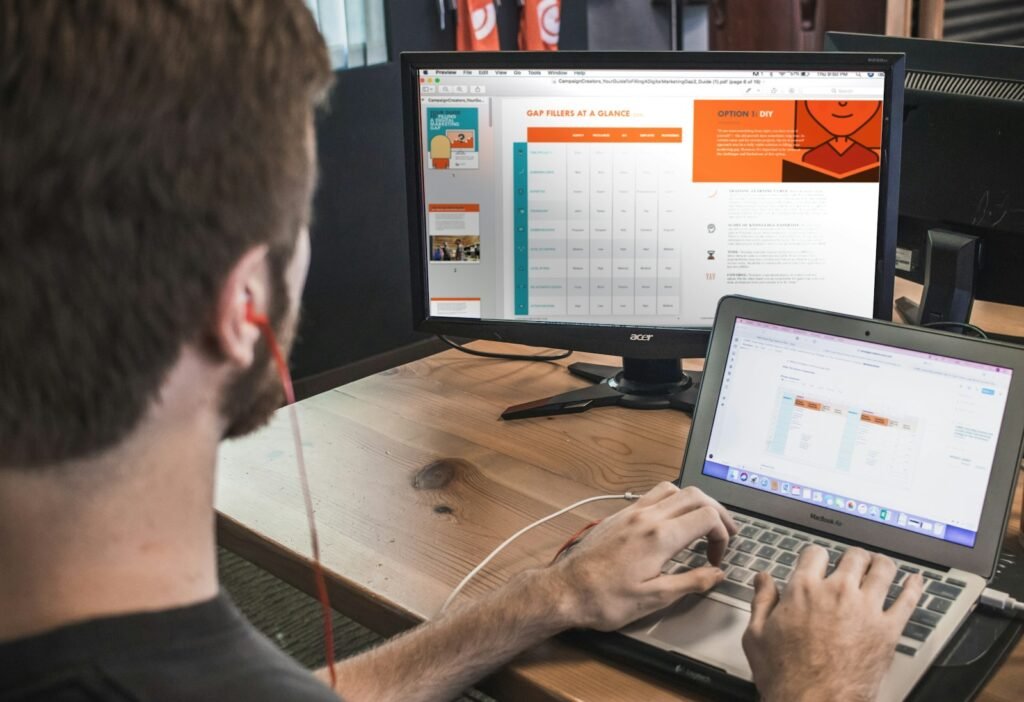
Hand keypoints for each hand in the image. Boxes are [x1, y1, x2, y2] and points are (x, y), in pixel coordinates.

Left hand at [547, 482, 737, 630]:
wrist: (565, 591)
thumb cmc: (604, 599)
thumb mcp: (654, 599)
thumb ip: (690, 582)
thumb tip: (716, 574)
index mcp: (659, 536)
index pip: (707, 516)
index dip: (723, 534)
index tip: (717, 558)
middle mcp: (646, 517)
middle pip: (694, 495)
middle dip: (717, 512)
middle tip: (725, 533)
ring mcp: (630, 512)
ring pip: (672, 489)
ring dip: (693, 502)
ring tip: (702, 523)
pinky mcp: (619, 515)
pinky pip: (652, 495)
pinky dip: (671, 501)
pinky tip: (671, 522)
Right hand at [742, 545, 924, 701]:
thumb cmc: (786, 676)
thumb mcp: (756, 636)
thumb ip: (761, 601)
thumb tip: (763, 579)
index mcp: (803, 590)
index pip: (815, 553)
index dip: (815, 556)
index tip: (817, 562)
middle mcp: (837, 593)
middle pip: (853, 557)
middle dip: (852, 557)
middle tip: (852, 562)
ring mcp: (866, 609)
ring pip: (882, 570)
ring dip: (881, 564)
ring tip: (880, 565)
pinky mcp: (888, 630)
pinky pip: (908, 600)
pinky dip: (913, 587)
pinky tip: (915, 581)